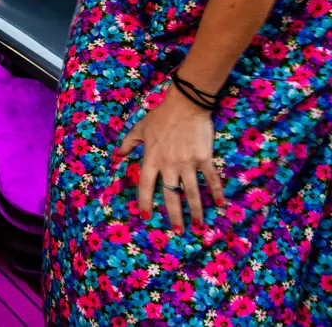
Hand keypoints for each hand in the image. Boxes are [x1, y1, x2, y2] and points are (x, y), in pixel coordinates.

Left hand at [115, 87, 223, 230]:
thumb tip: (116, 156)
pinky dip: (216, 192)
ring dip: (196, 211)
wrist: (185, 105)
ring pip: (191, 192)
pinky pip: (211, 179)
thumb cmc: (161, 117)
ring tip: (199, 226)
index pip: (146, 185)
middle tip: (177, 231)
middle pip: (170, 195)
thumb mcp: (139, 129)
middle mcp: (169, 164)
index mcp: (151, 158)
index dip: (145, 202)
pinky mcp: (204, 158)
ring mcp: (187, 162)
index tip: (145, 217)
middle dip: (174, 215)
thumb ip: (128, 144)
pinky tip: (220, 204)